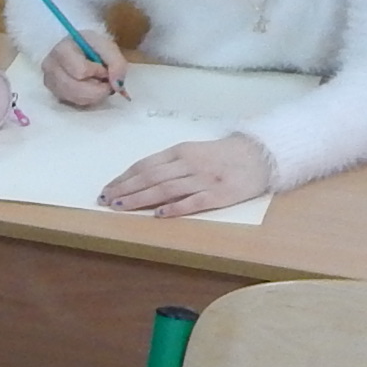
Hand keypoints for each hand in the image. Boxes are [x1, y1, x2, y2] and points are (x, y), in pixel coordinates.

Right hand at [37, 37, 123, 108]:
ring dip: (94, 95)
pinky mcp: (53, 93)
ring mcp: (49, 81)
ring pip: (76, 98)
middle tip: (106, 82)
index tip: (104, 67)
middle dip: (98, 89)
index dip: (98, 73)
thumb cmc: (92, 46)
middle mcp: (50, 66)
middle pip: (76, 89)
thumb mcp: (108, 47)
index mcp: (62, 49)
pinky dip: (87, 99)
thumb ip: (117, 64)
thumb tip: (117, 86)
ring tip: (98, 84)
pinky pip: (73, 103)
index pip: (81, 71)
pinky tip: (90, 89)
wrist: (78, 49)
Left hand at [100, 131, 271, 216]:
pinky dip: (175, 208)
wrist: (260, 155)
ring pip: (166, 189)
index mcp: (181, 152)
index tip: (107, 189)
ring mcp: (204, 179)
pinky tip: (159, 214)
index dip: (124, 178)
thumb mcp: (193, 152)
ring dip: (141, 198)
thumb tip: (138, 179)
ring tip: (121, 207)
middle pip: (151, 177)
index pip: (145, 165)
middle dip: (125, 189)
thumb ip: (169, 164)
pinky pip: (194, 201)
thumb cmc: (222, 155)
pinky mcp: (220, 194)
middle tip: (106, 201)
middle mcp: (189, 164)